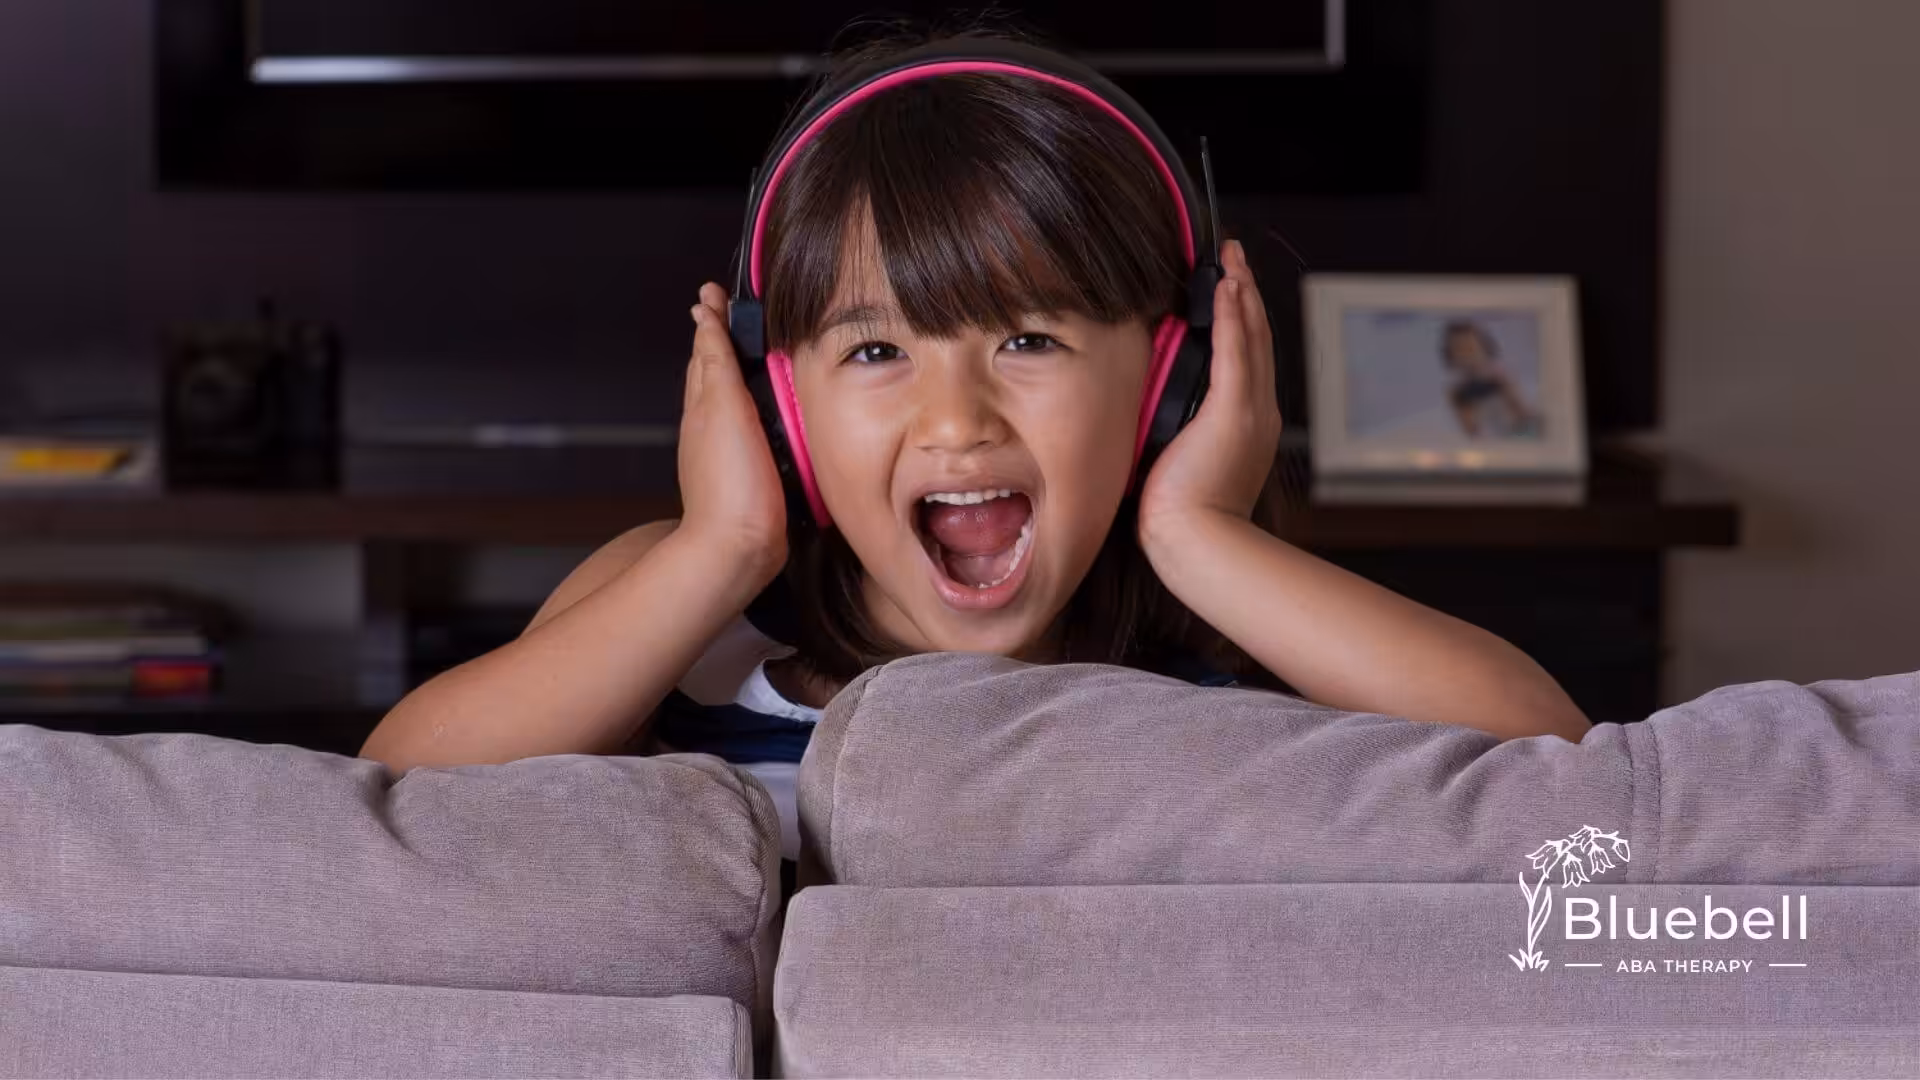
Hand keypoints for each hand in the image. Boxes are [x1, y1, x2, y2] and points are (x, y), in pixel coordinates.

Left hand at [679, 282, 788, 581]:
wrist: (738, 548)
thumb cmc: (729, 483)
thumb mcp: (722, 408)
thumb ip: (717, 363)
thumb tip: (705, 319)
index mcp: (703, 405)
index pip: (706, 351)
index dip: (711, 321)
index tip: (714, 294)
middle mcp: (712, 426)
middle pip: (716, 374)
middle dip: (723, 343)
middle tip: (735, 315)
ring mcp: (731, 451)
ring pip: (734, 402)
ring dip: (741, 375)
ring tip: (756, 354)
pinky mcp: (753, 474)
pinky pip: (755, 430)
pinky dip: (761, 412)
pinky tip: (776, 414)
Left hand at [1136, 239, 1283, 548]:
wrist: (1198, 543)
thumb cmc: (1181, 517)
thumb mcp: (1176, 462)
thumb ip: (1171, 432)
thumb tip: (1146, 415)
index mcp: (1244, 424)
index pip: (1245, 360)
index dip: (1239, 321)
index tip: (1227, 290)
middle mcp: (1257, 412)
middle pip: (1256, 339)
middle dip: (1245, 295)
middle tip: (1234, 258)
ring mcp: (1250, 410)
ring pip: (1251, 337)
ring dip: (1241, 293)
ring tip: (1231, 259)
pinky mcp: (1236, 411)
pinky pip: (1238, 351)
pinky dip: (1234, 316)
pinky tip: (1228, 286)